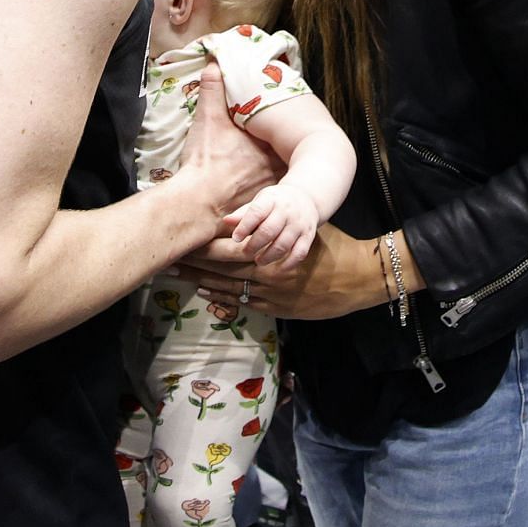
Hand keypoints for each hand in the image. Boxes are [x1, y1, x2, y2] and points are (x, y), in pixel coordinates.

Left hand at [173, 223, 387, 320]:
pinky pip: (243, 305)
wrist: (360, 278)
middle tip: (166, 259)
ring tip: (177, 276)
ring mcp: (271, 295)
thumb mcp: (302, 229)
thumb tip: (237, 217)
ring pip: (227, 289)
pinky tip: (205, 294)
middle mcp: (266, 275)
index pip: (226, 248)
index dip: (201, 246)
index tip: (179, 239)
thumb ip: (272, 224)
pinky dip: (222, 299)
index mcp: (271, 251)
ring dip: (201, 282)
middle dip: (192, 264)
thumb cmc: (333, 245)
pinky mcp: (278, 309)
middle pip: (220, 269)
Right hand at [176, 63, 280, 220]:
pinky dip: (273, 195)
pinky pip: (275, 199)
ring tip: (272, 169)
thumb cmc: (205, 163)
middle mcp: (274, 167)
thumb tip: (214, 65)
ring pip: (284, 178)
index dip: (286, 128)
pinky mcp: (262, 207)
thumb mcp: (208, 120)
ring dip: (280, 173)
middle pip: (288, 156)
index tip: (286, 123)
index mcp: (267, 145)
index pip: (286, 133)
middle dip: (285, 151)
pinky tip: (263, 193)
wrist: (198, 203)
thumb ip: (213, 91)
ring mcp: (271, 189)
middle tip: (285, 145)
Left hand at [225, 183, 318, 267]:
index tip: (236, 238)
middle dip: (254, 244)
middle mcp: (287, 211)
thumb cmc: (275, 202)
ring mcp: (299, 224)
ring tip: (258, 261)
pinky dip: (289, 263)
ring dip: (269, 256)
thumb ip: (243, 213)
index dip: (245, 226)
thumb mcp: (260, 201)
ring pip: (283, 244)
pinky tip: (279, 269)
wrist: (306, 198)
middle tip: (245, 253)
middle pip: (269, 230)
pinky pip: (300, 253)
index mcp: (271, 200)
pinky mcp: (308, 236)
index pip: (257, 212)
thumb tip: (226, 221)